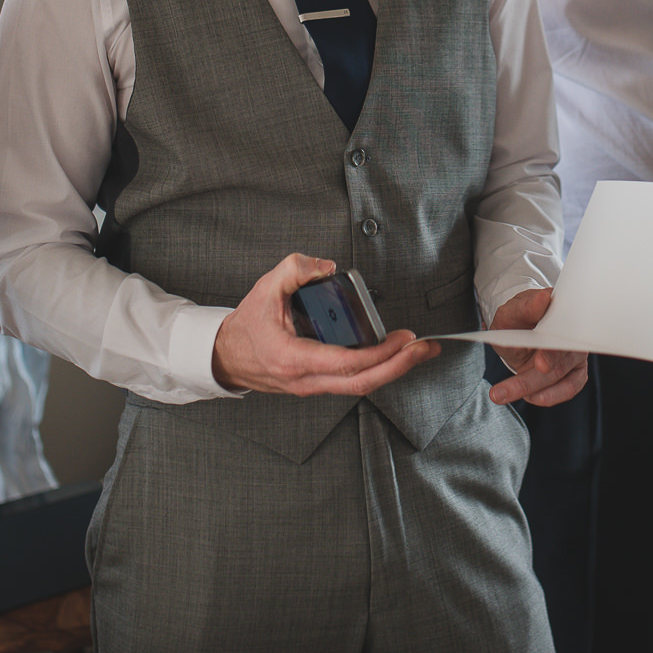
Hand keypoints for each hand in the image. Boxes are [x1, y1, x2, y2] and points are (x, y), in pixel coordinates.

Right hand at [212, 253, 439, 395]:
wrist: (227, 356)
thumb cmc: (247, 327)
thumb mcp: (264, 289)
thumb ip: (294, 269)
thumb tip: (326, 266)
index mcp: (293, 358)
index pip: (344, 363)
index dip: (379, 353)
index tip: (403, 338)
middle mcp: (306, 379)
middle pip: (361, 383)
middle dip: (399, 366)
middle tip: (425, 348)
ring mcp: (313, 385)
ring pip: (360, 386)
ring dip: (392, 369)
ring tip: (417, 350)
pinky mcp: (319, 383)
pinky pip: (352, 381)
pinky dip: (377, 368)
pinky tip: (392, 354)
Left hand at [487, 289, 588, 406]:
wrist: (520, 332)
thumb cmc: (518, 320)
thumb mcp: (511, 312)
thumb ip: (524, 307)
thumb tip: (542, 299)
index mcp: (562, 312)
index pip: (565, 328)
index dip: (553, 349)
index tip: (540, 363)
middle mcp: (574, 334)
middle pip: (560, 357)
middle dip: (536, 376)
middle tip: (512, 389)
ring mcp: (576, 354)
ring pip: (561, 376)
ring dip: (533, 390)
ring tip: (503, 393)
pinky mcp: (575, 373)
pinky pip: (569, 388)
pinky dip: (549, 396)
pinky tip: (530, 397)